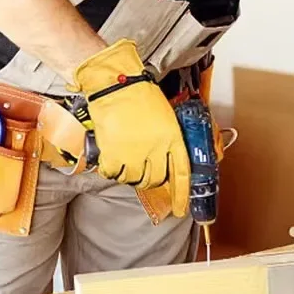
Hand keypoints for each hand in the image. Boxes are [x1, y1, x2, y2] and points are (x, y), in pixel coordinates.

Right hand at [72, 39, 190, 215]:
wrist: (115, 84)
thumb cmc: (139, 94)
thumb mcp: (165, 115)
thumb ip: (167, 138)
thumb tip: (166, 157)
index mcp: (172, 137)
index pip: (181, 173)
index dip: (181, 195)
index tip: (180, 209)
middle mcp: (155, 149)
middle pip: (156, 179)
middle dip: (150, 180)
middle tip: (143, 173)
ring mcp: (134, 153)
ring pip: (134, 179)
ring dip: (130, 175)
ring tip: (126, 162)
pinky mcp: (114, 154)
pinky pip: (114, 174)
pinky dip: (112, 170)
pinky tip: (112, 159)